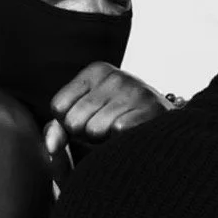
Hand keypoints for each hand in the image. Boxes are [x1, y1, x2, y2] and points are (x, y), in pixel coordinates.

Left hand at [44, 63, 170, 159]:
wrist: (167, 133)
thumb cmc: (117, 126)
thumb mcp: (83, 120)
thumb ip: (59, 129)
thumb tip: (50, 146)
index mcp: (96, 71)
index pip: (58, 107)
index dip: (69, 124)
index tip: (89, 121)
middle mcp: (116, 75)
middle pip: (73, 121)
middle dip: (85, 134)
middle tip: (107, 128)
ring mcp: (136, 90)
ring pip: (94, 130)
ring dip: (104, 141)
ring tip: (121, 132)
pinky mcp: (152, 109)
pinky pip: (118, 132)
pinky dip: (121, 142)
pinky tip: (133, 137)